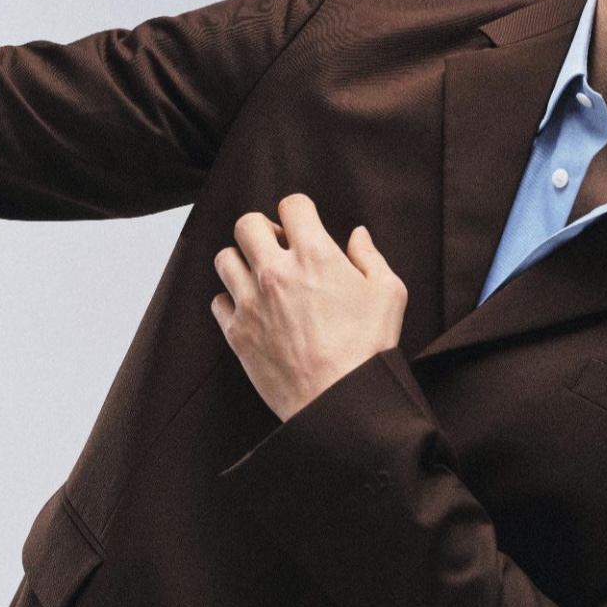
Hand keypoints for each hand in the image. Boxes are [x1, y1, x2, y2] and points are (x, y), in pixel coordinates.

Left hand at [211, 194, 407, 421]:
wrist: (339, 401)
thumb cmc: (368, 349)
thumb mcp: (388, 295)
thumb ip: (371, 257)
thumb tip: (358, 235)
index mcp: (315, 255)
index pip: (292, 205)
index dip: (299, 211)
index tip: (304, 226)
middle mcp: (276, 272)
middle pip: (246, 224)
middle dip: (262, 230)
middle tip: (278, 250)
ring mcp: (251, 302)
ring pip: (224, 259)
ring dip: (242, 262)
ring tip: (260, 278)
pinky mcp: (237, 333)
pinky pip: (217, 301)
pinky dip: (230, 302)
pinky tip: (252, 311)